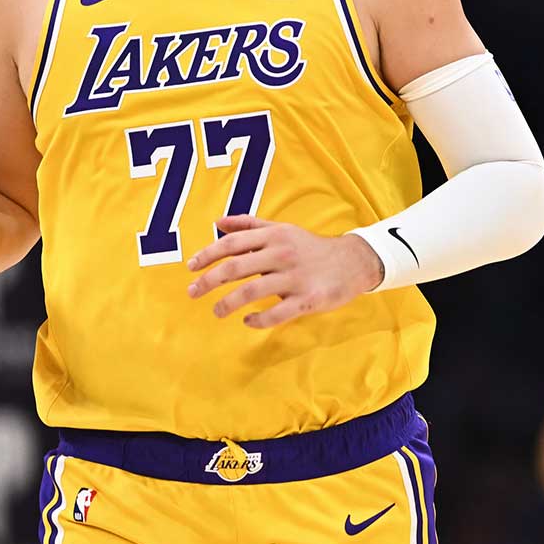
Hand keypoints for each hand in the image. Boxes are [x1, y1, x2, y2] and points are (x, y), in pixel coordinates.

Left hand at [185, 215, 383, 328]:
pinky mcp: (308, 299)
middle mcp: (282, 253)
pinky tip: (247, 321)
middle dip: (209, 281)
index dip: (207, 255)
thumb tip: (218, 222)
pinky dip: (257, 320)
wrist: (353, 262)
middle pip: (236, 267)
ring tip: (216, 311)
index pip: (232, 243)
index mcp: (274, 235)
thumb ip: (250, 224)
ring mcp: (295, 277)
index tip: (190, 267)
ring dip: (228, 303)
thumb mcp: (282, 229)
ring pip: (252, 291)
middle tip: (192, 293)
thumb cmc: (310, 247)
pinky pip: (276, 314)